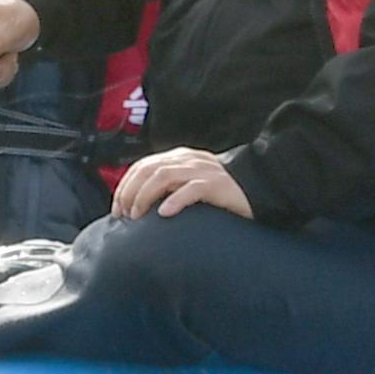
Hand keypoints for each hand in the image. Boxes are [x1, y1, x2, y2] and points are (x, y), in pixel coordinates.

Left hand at [112, 147, 251, 222]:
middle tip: (125, 216)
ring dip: (145, 196)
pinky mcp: (218, 185)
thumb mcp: (187, 186)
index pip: (142, 166)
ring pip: (164, 176)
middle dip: (131, 192)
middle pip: (149, 170)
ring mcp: (204, 170)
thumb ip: (166, 188)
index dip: (125, 187)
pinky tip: (164, 214)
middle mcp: (189, 160)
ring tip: (139, 216)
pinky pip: (192, 189)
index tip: (117, 210)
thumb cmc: (217, 198)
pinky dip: (175, 200)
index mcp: (179, 157)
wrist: (257, 194)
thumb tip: (134, 207)